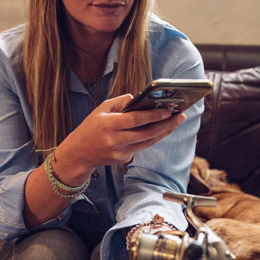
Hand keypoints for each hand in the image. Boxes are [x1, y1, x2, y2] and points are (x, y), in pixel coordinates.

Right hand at [55, 94, 185, 181]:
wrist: (79, 153)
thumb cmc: (90, 127)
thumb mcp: (101, 109)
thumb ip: (120, 102)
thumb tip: (140, 98)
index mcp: (108, 125)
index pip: (136, 119)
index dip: (154, 115)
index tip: (169, 109)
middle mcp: (114, 140)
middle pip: (147, 133)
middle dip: (166, 124)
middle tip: (180, 116)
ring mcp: (119, 153)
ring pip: (148, 142)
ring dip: (164, 132)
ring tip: (176, 122)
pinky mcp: (123, 160)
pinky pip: (141, 148)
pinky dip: (152, 138)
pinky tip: (162, 130)